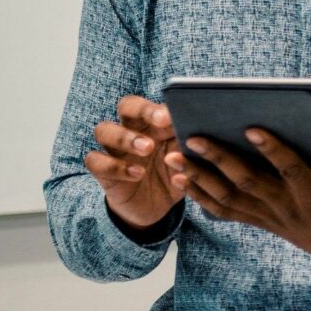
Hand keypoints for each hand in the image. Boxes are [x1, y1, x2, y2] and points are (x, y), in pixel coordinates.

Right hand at [83, 95, 183, 235]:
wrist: (157, 207)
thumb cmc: (175, 174)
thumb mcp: (189, 161)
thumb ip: (194, 145)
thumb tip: (213, 130)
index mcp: (153, 123)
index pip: (151, 103)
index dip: (160, 106)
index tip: (174, 114)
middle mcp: (131, 129)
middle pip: (126, 107)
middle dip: (142, 110)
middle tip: (162, 121)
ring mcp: (114, 149)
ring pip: (105, 131)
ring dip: (126, 137)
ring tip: (147, 148)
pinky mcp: (103, 171)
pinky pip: (96, 161)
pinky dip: (115, 166)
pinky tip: (137, 173)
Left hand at [181, 128, 310, 284]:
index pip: (290, 171)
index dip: (272, 151)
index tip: (251, 128)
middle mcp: (287, 208)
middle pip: (247, 182)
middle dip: (218, 160)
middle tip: (193, 138)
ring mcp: (271, 217)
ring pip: (228, 197)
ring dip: (198, 178)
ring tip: (173, 157)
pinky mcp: (262, 222)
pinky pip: (225, 211)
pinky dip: (200, 196)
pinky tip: (181, 180)